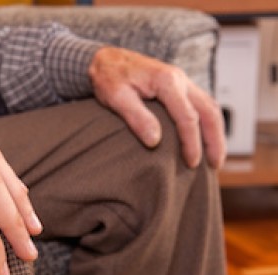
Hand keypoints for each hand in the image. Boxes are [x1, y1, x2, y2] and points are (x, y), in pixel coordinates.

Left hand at [89, 47, 225, 168]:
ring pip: (210, 107)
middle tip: (215, 166)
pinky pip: (202, 105)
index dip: (191, 142)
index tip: (190, 162)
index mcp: (166, 81)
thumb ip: (136, 117)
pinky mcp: (180, 87)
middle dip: (215, 140)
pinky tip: (205, 140)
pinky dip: (208, 123)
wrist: (105, 60)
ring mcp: (182, 82)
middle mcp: (180, 79)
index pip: (187, 116)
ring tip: (215, 159)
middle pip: (209, 111)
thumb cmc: (109, 78)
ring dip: (216, 133)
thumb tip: (155, 141)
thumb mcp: (116, 97)